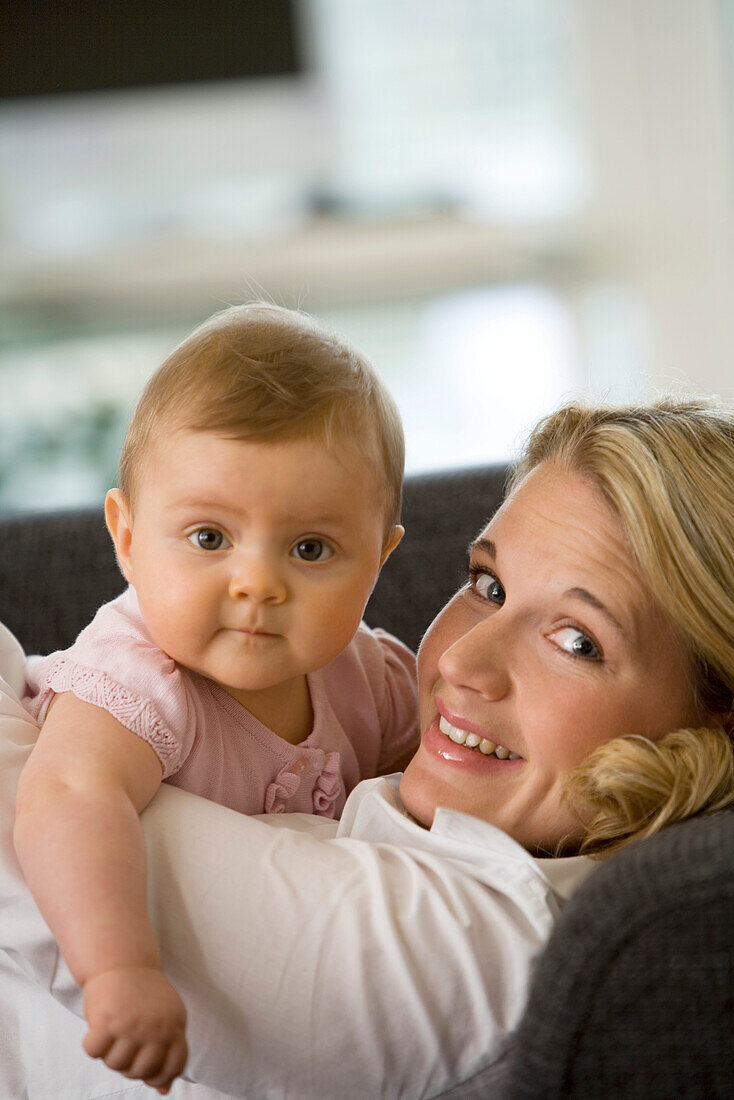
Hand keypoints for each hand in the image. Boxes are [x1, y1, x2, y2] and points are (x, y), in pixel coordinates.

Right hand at [82, 965, 187, 1093]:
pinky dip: (91, 1044)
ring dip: (108, 1054)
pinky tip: (96, 1028)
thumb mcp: (165, 1017)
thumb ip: (166, 1051)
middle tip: (122, 1047)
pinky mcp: (108, 1020)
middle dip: (128, 1067)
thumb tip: (164, 1091)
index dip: (160, 1077)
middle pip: (142, 1072)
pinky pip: (94, 1052)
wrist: (122, 959)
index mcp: (176, 1024)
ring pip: (115, 1064)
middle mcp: (157, 1027)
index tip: (148, 1072)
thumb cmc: (143, 994)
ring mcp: (133, 1025)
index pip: (174, 1067)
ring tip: (111, 1033)